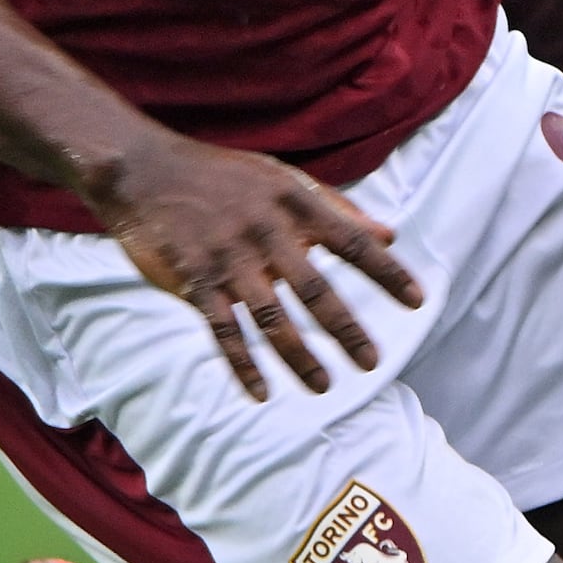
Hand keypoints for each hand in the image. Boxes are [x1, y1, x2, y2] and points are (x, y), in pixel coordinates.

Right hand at [91, 133, 423, 400]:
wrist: (144, 170)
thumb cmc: (223, 176)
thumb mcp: (283, 179)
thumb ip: (338, 209)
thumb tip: (390, 236)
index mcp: (293, 203)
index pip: (352, 241)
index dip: (386, 272)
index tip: (418, 301)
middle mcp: (264, 231)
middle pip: (315, 289)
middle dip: (346, 329)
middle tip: (371, 361)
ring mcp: (227, 259)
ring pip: (271, 317)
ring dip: (299, 356)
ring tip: (324, 385)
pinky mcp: (193, 280)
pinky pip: (223, 331)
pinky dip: (242, 364)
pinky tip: (262, 393)